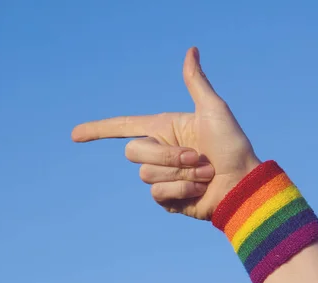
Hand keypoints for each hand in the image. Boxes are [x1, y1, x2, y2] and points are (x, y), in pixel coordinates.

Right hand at [72, 47, 260, 220]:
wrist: (243, 185)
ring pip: (146, 175)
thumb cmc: (232, 146)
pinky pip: (157, 193)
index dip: (98, 130)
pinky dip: (181, 190)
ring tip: (205, 174)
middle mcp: (159, 152)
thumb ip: (196, 83)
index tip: (74, 135)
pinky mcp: (166, 198)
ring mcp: (162, 176)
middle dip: (168, 156)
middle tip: (199, 158)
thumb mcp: (214, 110)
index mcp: (164, 129)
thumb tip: (191, 50)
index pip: (123, 127)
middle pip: (134, 153)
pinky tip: (198, 190)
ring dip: (180, 173)